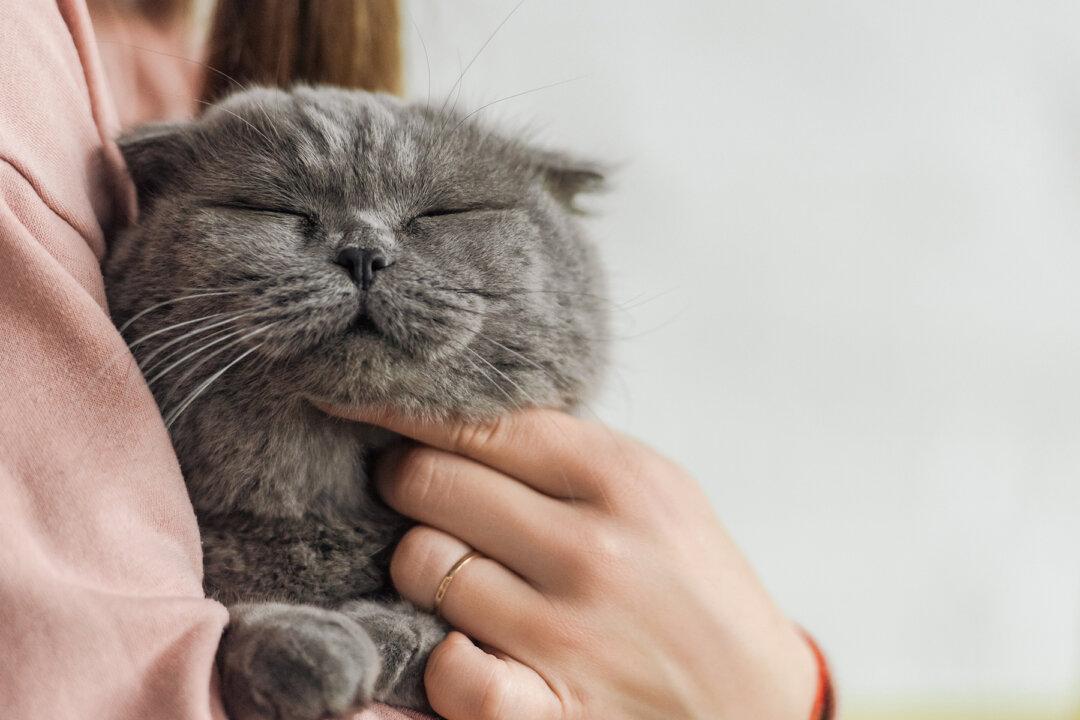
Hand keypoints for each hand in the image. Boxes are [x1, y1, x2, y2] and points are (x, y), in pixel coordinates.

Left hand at [319, 406, 817, 719]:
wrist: (762, 709)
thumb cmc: (697, 589)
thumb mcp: (660, 496)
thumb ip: (569, 454)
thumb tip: (455, 417)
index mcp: (626, 479)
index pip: (479, 421)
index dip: (407, 411)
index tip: (365, 401)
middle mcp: (597, 550)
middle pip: (430, 482)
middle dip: (405, 482)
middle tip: (413, 493)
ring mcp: (572, 636)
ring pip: (423, 565)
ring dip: (422, 569)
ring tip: (455, 574)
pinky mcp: (555, 712)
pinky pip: (449, 670)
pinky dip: (442, 658)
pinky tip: (467, 649)